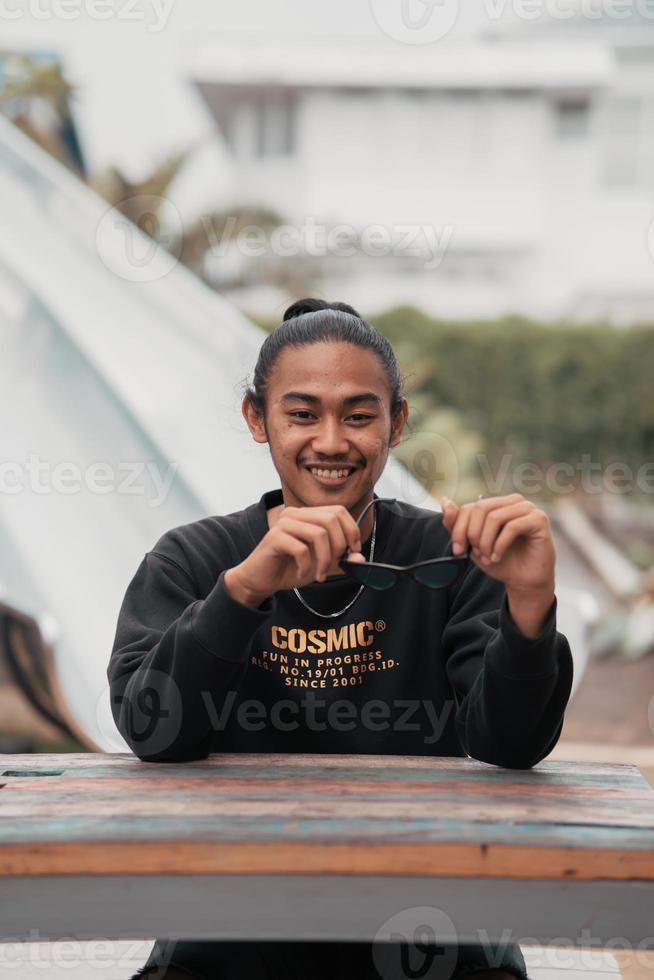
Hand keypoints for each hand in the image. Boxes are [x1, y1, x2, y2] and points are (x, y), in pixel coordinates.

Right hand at [226, 504, 364, 605]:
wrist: (261, 580)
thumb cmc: (291, 568)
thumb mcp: (322, 565)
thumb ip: (341, 560)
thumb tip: (360, 558)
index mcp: (308, 515)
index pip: (338, 511)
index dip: (351, 530)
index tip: (353, 551)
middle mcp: (295, 514)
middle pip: (331, 519)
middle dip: (339, 545)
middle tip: (336, 565)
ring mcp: (283, 523)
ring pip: (318, 533)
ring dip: (325, 559)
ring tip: (320, 575)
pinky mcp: (274, 537)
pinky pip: (301, 549)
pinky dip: (307, 566)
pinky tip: (304, 574)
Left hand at [441, 493, 555, 594]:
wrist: (523, 581)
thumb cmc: (501, 561)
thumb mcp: (473, 544)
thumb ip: (458, 524)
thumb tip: (445, 501)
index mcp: (497, 504)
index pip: (470, 507)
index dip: (460, 528)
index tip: (459, 549)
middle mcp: (513, 501)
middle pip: (481, 508)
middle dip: (473, 534)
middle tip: (476, 554)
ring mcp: (528, 508)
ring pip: (495, 517)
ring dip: (487, 542)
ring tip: (489, 557)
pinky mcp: (539, 519)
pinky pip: (512, 526)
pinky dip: (500, 544)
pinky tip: (498, 557)